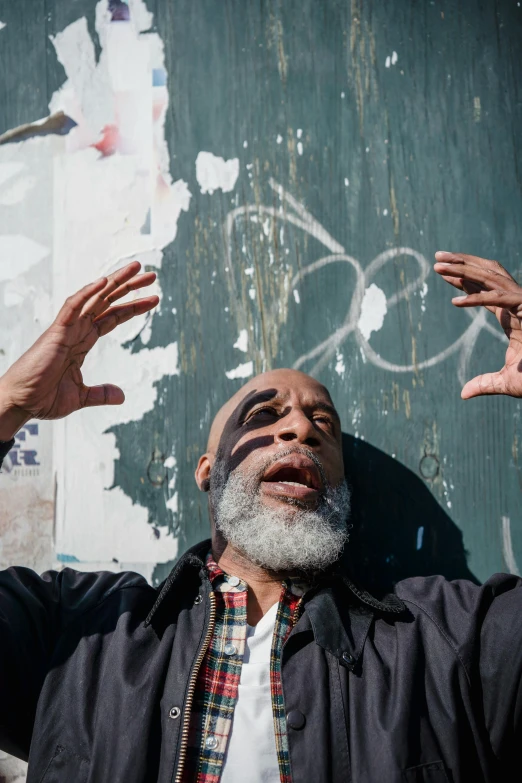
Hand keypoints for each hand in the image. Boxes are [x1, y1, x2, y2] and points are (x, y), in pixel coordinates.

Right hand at [0, 262, 157, 436]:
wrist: (22, 403)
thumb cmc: (43, 397)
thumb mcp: (80, 397)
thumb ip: (100, 394)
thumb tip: (121, 396)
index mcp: (82, 341)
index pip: (112, 318)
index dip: (132, 307)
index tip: (153, 299)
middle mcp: (76, 330)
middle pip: (107, 301)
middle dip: (129, 287)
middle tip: (152, 275)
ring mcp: (66, 329)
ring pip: (94, 297)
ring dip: (114, 281)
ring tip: (136, 267)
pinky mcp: (56, 332)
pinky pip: (72, 307)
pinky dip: (87, 293)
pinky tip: (103, 282)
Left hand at [434, 251, 521, 398]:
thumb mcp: (507, 382)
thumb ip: (485, 384)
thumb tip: (464, 393)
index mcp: (513, 315)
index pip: (484, 291)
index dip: (464, 280)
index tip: (444, 272)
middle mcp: (517, 305)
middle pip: (486, 276)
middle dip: (461, 264)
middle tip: (437, 258)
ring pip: (491, 279)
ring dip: (463, 270)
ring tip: (439, 266)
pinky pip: (499, 300)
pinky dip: (477, 299)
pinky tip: (455, 302)